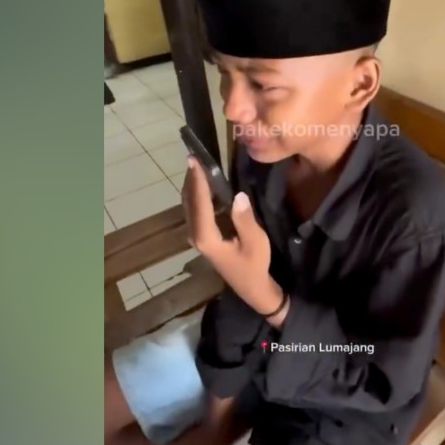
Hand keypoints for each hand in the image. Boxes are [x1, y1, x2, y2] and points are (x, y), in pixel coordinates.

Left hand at [183, 157, 283, 316]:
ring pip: (189, 206)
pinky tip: (205, 185)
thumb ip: (245, 219)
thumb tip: (238, 195)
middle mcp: (196, 237)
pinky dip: (197, 195)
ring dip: (193, 186)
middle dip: (191, 179)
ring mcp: (197, 238)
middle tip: (194, 157)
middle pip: (189, 202)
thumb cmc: (255, 266)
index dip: (197, 182)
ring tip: (198, 166)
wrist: (251, 287)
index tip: (195, 162)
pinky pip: (194, 211)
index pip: (199, 204)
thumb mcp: (256, 243)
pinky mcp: (202, 237)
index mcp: (207, 238)